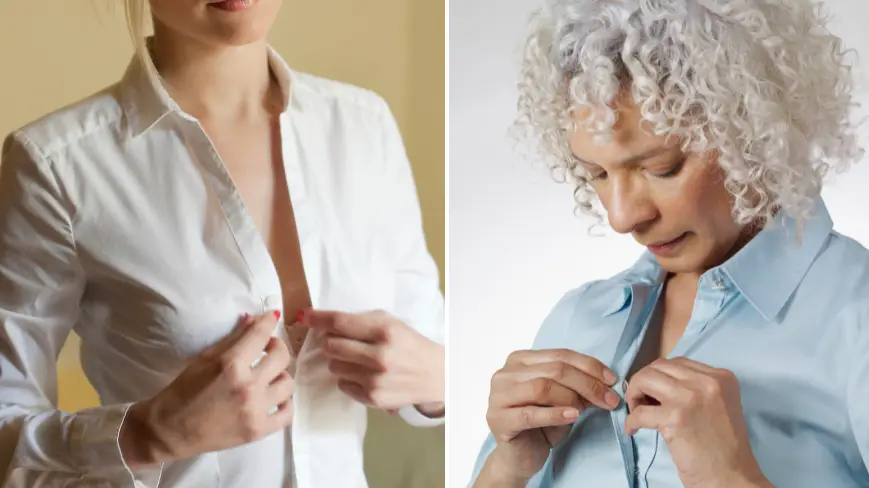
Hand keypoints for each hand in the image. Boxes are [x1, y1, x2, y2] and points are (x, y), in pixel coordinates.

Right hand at [120, 312, 293, 465]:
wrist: (170, 431)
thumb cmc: (182, 391)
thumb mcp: (204, 359)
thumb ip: (232, 339)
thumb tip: (254, 319)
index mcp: (230, 364)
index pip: (260, 334)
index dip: (268, 321)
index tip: (271, 317)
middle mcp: (247, 385)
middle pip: (281, 356)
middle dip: (276, 347)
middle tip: (268, 349)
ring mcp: (255, 410)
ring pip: (288, 383)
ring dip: (280, 376)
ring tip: (269, 378)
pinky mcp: (258, 431)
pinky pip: (287, 414)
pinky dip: (284, 404)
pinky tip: (274, 400)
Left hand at [300, 309, 443, 413]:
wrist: (435, 375)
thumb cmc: (409, 344)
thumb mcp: (391, 323)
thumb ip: (360, 321)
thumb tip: (322, 322)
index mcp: (385, 331)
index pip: (341, 323)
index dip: (319, 318)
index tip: (306, 316)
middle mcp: (380, 355)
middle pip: (331, 346)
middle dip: (330, 342)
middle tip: (340, 342)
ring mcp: (376, 379)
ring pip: (334, 366)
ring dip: (340, 361)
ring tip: (358, 360)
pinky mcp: (373, 398)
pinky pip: (342, 384)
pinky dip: (348, 378)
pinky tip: (365, 375)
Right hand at [481, 349, 620, 482]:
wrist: (520, 457)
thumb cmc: (541, 425)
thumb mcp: (563, 400)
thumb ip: (577, 386)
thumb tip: (607, 382)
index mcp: (519, 360)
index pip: (560, 355)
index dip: (589, 366)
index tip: (612, 380)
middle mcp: (505, 373)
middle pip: (554, 370)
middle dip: (587, 384)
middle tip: (609, 399)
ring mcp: (498, 396)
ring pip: (542, 387)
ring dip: (571, 398)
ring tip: (584, 410)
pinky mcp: (498, 419)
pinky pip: (531, 414)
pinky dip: (555, 414)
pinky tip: (572, 416)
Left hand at [624, 357, 769, 487]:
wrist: (731, 477)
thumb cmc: (724, 447)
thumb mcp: (719, 405)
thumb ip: (695, 388)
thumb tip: (658, 382)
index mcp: (721, 377)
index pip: (678, 362)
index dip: (660, 375)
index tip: (654, 391)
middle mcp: (707, 383)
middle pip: (659, 366)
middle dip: (643, 381)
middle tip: (640, 401)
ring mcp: (690, 398)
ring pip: (644, 380)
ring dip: (634, 395)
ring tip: (636, 411)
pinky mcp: (674, 418)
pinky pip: (639, 412)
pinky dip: (630, 421)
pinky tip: (633, 430)